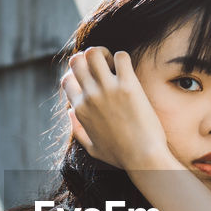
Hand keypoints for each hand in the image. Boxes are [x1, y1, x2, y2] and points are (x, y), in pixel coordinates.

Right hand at [60, 47, 171, 169]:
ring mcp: (108, 89)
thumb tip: (71, 112)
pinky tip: (127, 68)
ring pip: (94, 53)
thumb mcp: (91, 147)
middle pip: (76, 61)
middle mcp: (90, 96)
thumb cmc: (120, 155)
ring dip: (103, 53)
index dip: (77, 75)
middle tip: (102, 65)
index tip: (90, 79)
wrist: (143, 157)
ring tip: (113, 63)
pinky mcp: (128, 85)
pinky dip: (122, 57)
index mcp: (80, 109)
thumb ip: (77, 129)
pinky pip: (121, 56)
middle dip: (87, 58)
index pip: (67, 79)